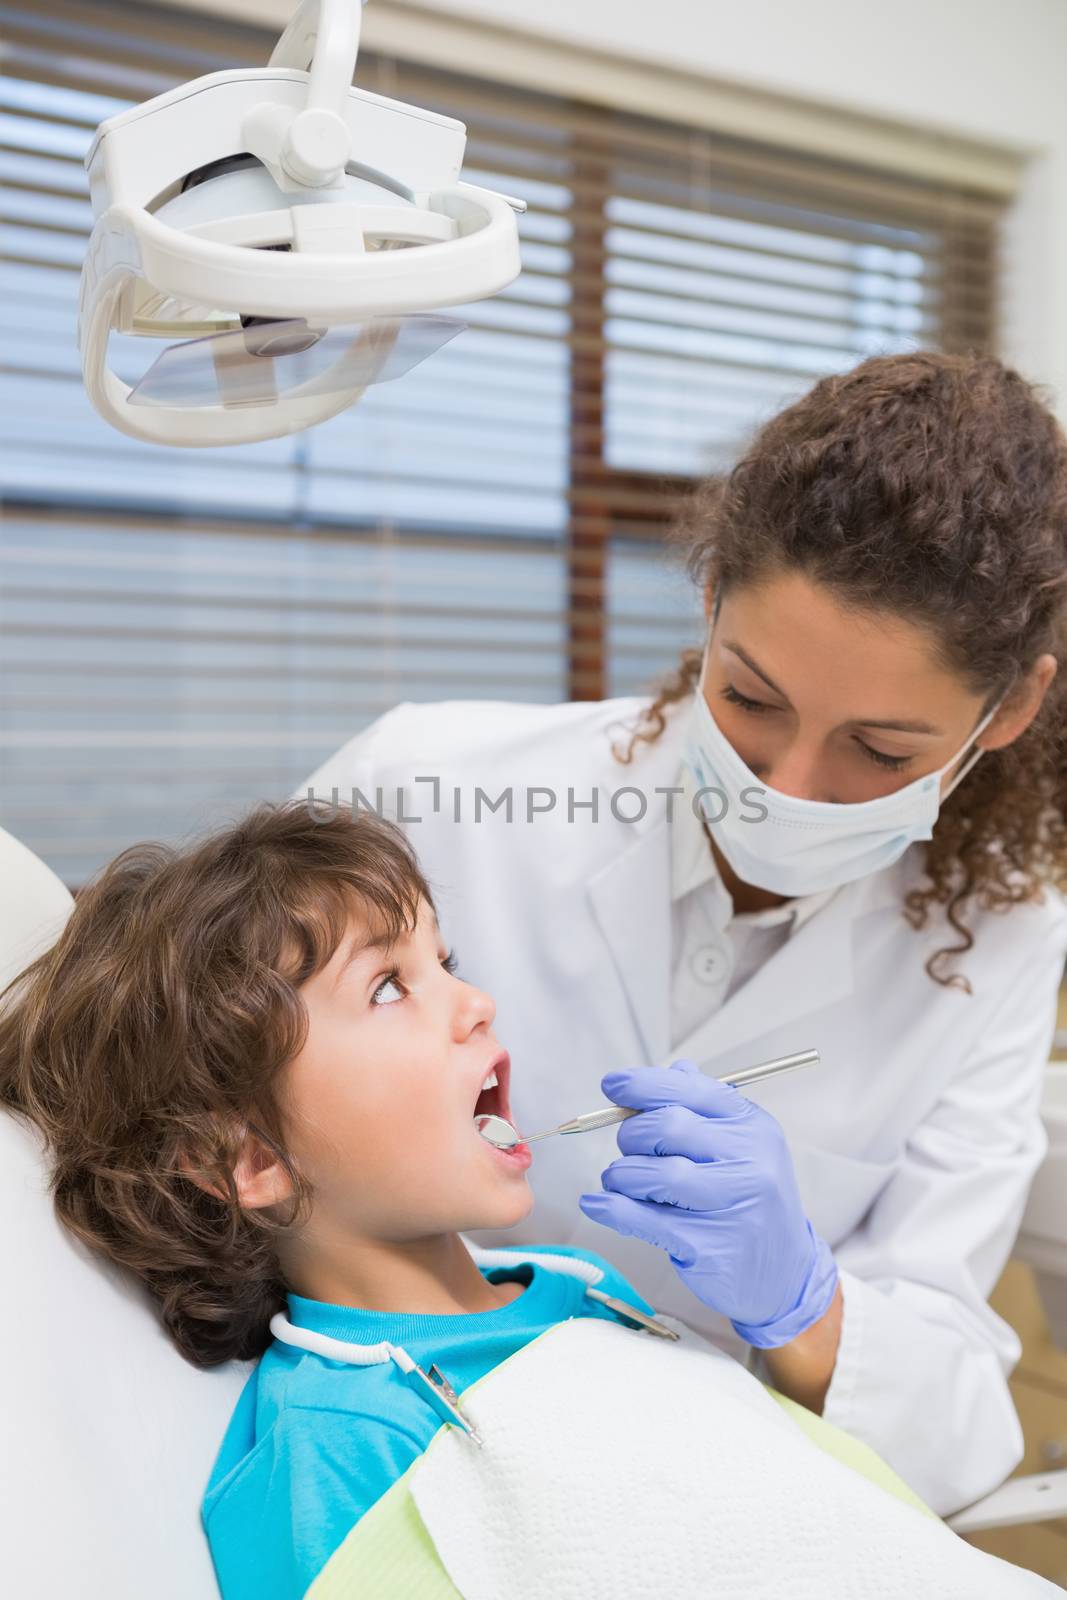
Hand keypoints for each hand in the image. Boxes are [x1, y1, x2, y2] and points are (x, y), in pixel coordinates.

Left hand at [577, 1059, 838, 1347]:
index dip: (644, 1084)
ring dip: (622, 1175)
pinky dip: (612, 1209)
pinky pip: (646, 1219)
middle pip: (668, 1127)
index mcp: (753, 1126)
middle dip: (632, 1134)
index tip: (613, 1085)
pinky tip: (597, 1204)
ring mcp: (732, 1204)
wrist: (784, 1274)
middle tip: (628, 1149)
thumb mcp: (741, 1147)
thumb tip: (673, 1068)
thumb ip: (704, 1108)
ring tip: (620, 1181)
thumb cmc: (750, 1201)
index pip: (692, 1090)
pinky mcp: (710, 1245)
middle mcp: (749, 1160)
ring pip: (655, 1173)